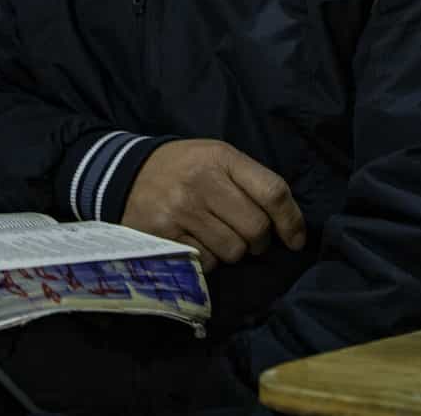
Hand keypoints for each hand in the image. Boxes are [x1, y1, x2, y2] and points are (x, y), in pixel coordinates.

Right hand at [121, 139, 305, 271]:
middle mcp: (202, 182)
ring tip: (217, 235)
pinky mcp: (164, 235)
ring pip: (233, 251)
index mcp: (221, 157)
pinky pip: (206, 262)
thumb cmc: (184, 167)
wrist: (124, 173)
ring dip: (233, 251)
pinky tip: (196, 241)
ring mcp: (181, 210)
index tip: (296, 240)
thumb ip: (251, 182)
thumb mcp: (216, 157)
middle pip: (256, 229)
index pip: (273, 192)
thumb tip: (291, 225)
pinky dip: (208, 259)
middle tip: (249, 237)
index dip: (292, 221)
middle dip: (259, 241)